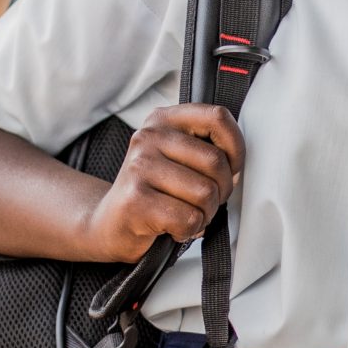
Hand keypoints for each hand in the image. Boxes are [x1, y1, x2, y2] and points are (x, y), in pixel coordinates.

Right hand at [82, 104, 243, 262]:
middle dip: (220, 191)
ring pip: (206, 193)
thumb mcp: (176, 158)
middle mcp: (149, 137)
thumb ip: (205, 149)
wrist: (110, 223)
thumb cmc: (153, 192)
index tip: (230, 168)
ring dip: (205, 214)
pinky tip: (172, 227)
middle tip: (203, 202)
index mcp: (164, 120)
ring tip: (186, 215)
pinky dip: (188, 230)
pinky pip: (189, 218)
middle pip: (216, 161)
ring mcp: (140, 167)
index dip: (235, 148)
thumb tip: (237, 166)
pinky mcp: (136, 200)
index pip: (218, 117)